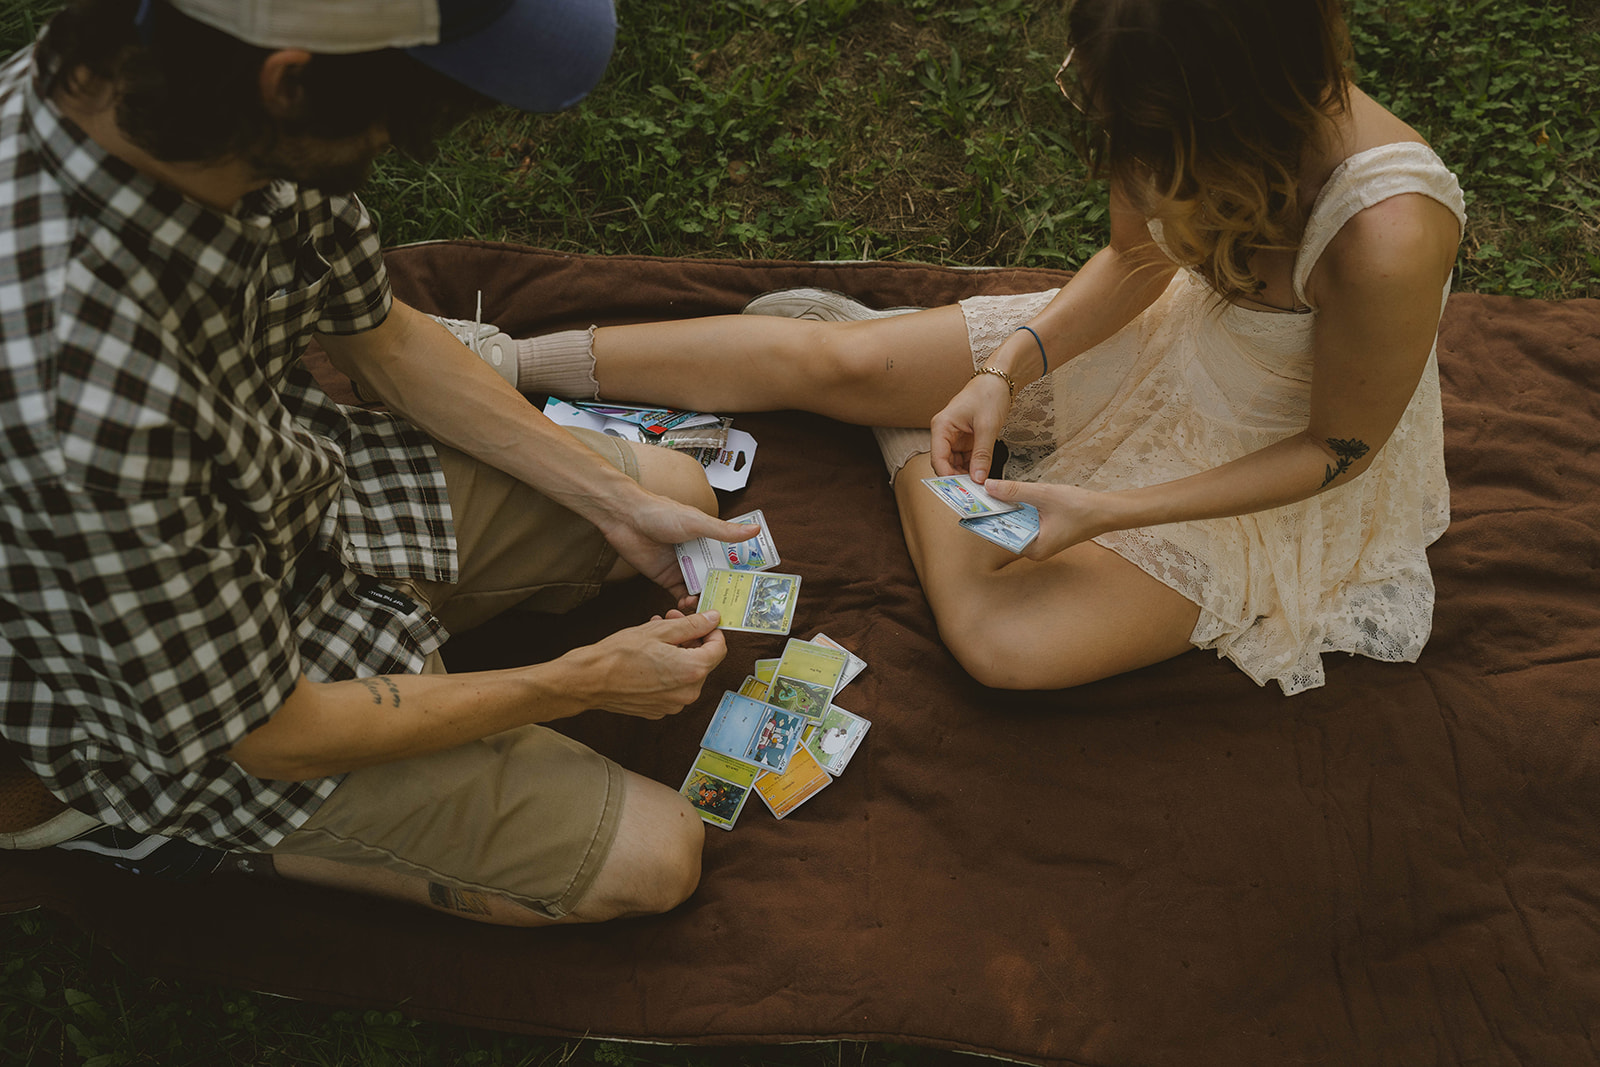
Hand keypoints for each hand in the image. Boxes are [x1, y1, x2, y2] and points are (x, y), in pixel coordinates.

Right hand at [560, 610, 728, 718]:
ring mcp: (674, 705)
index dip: (712, 631)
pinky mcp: (660, 710)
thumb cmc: (619, 655)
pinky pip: (673, 687)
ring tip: (656, 636)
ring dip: (677, 653)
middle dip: (690, 639)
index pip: (720, 648)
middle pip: (703, 661)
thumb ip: (692, 625)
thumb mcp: (659, 631)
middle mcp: (688, 693)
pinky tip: (650, 657)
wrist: (590, 680)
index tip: (700, 622)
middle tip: (671, 621)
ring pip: (687, 673)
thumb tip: (713, 619)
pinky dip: (667, 670)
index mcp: (693, 671)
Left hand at [598, 495, 761, 610]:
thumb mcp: (698, 522)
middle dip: (725, 589)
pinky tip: (689, 606)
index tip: (751, 583)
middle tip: (734, 604)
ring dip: (705, 598)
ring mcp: (681, 567)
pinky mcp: (665, 578)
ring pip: (699, 588)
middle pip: (716, 575)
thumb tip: (754, 530)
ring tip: (711, 608)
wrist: (626, 518)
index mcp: (707, 538)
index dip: (740, 569)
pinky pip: (679, 595)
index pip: (730, 556)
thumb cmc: (660, 513)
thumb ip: (724, 532)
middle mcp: (696, 553)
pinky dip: (685, 603)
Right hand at [930, 371, 1011, 481]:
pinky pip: (966, 459)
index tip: (962, 489)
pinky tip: (982, 475)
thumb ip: (982, 454)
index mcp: (942, 426)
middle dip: (957, 477)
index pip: (938, 458)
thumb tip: (978, 478)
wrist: (1000, 380)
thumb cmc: (989, 394)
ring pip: (955, 464)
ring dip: (966, 474)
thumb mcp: (988, 426)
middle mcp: (944, 433)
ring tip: (979, 485)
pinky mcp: (966, 440)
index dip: (947, 476)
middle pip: (944, 463)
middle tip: (973, 491)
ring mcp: (955, 438)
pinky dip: (973, 468)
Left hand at [981, 478, 1113, 560]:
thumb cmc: (1080, 508)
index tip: (971, 508)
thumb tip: (989, 487)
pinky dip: (1018, 510)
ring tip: (990, 495)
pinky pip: (1025, 521)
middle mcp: (1035, 550)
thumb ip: (1015, 491)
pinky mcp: (1046, 533)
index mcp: (1033, 548)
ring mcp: (1041, 542)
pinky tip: (1011, 497)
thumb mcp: (1043, 495)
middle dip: (994, 514)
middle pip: (1006, 530)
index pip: (1000, 536)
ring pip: (1015, 524)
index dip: (985, 521)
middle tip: (978, 497)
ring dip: (1006, 510)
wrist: (1107, 511)